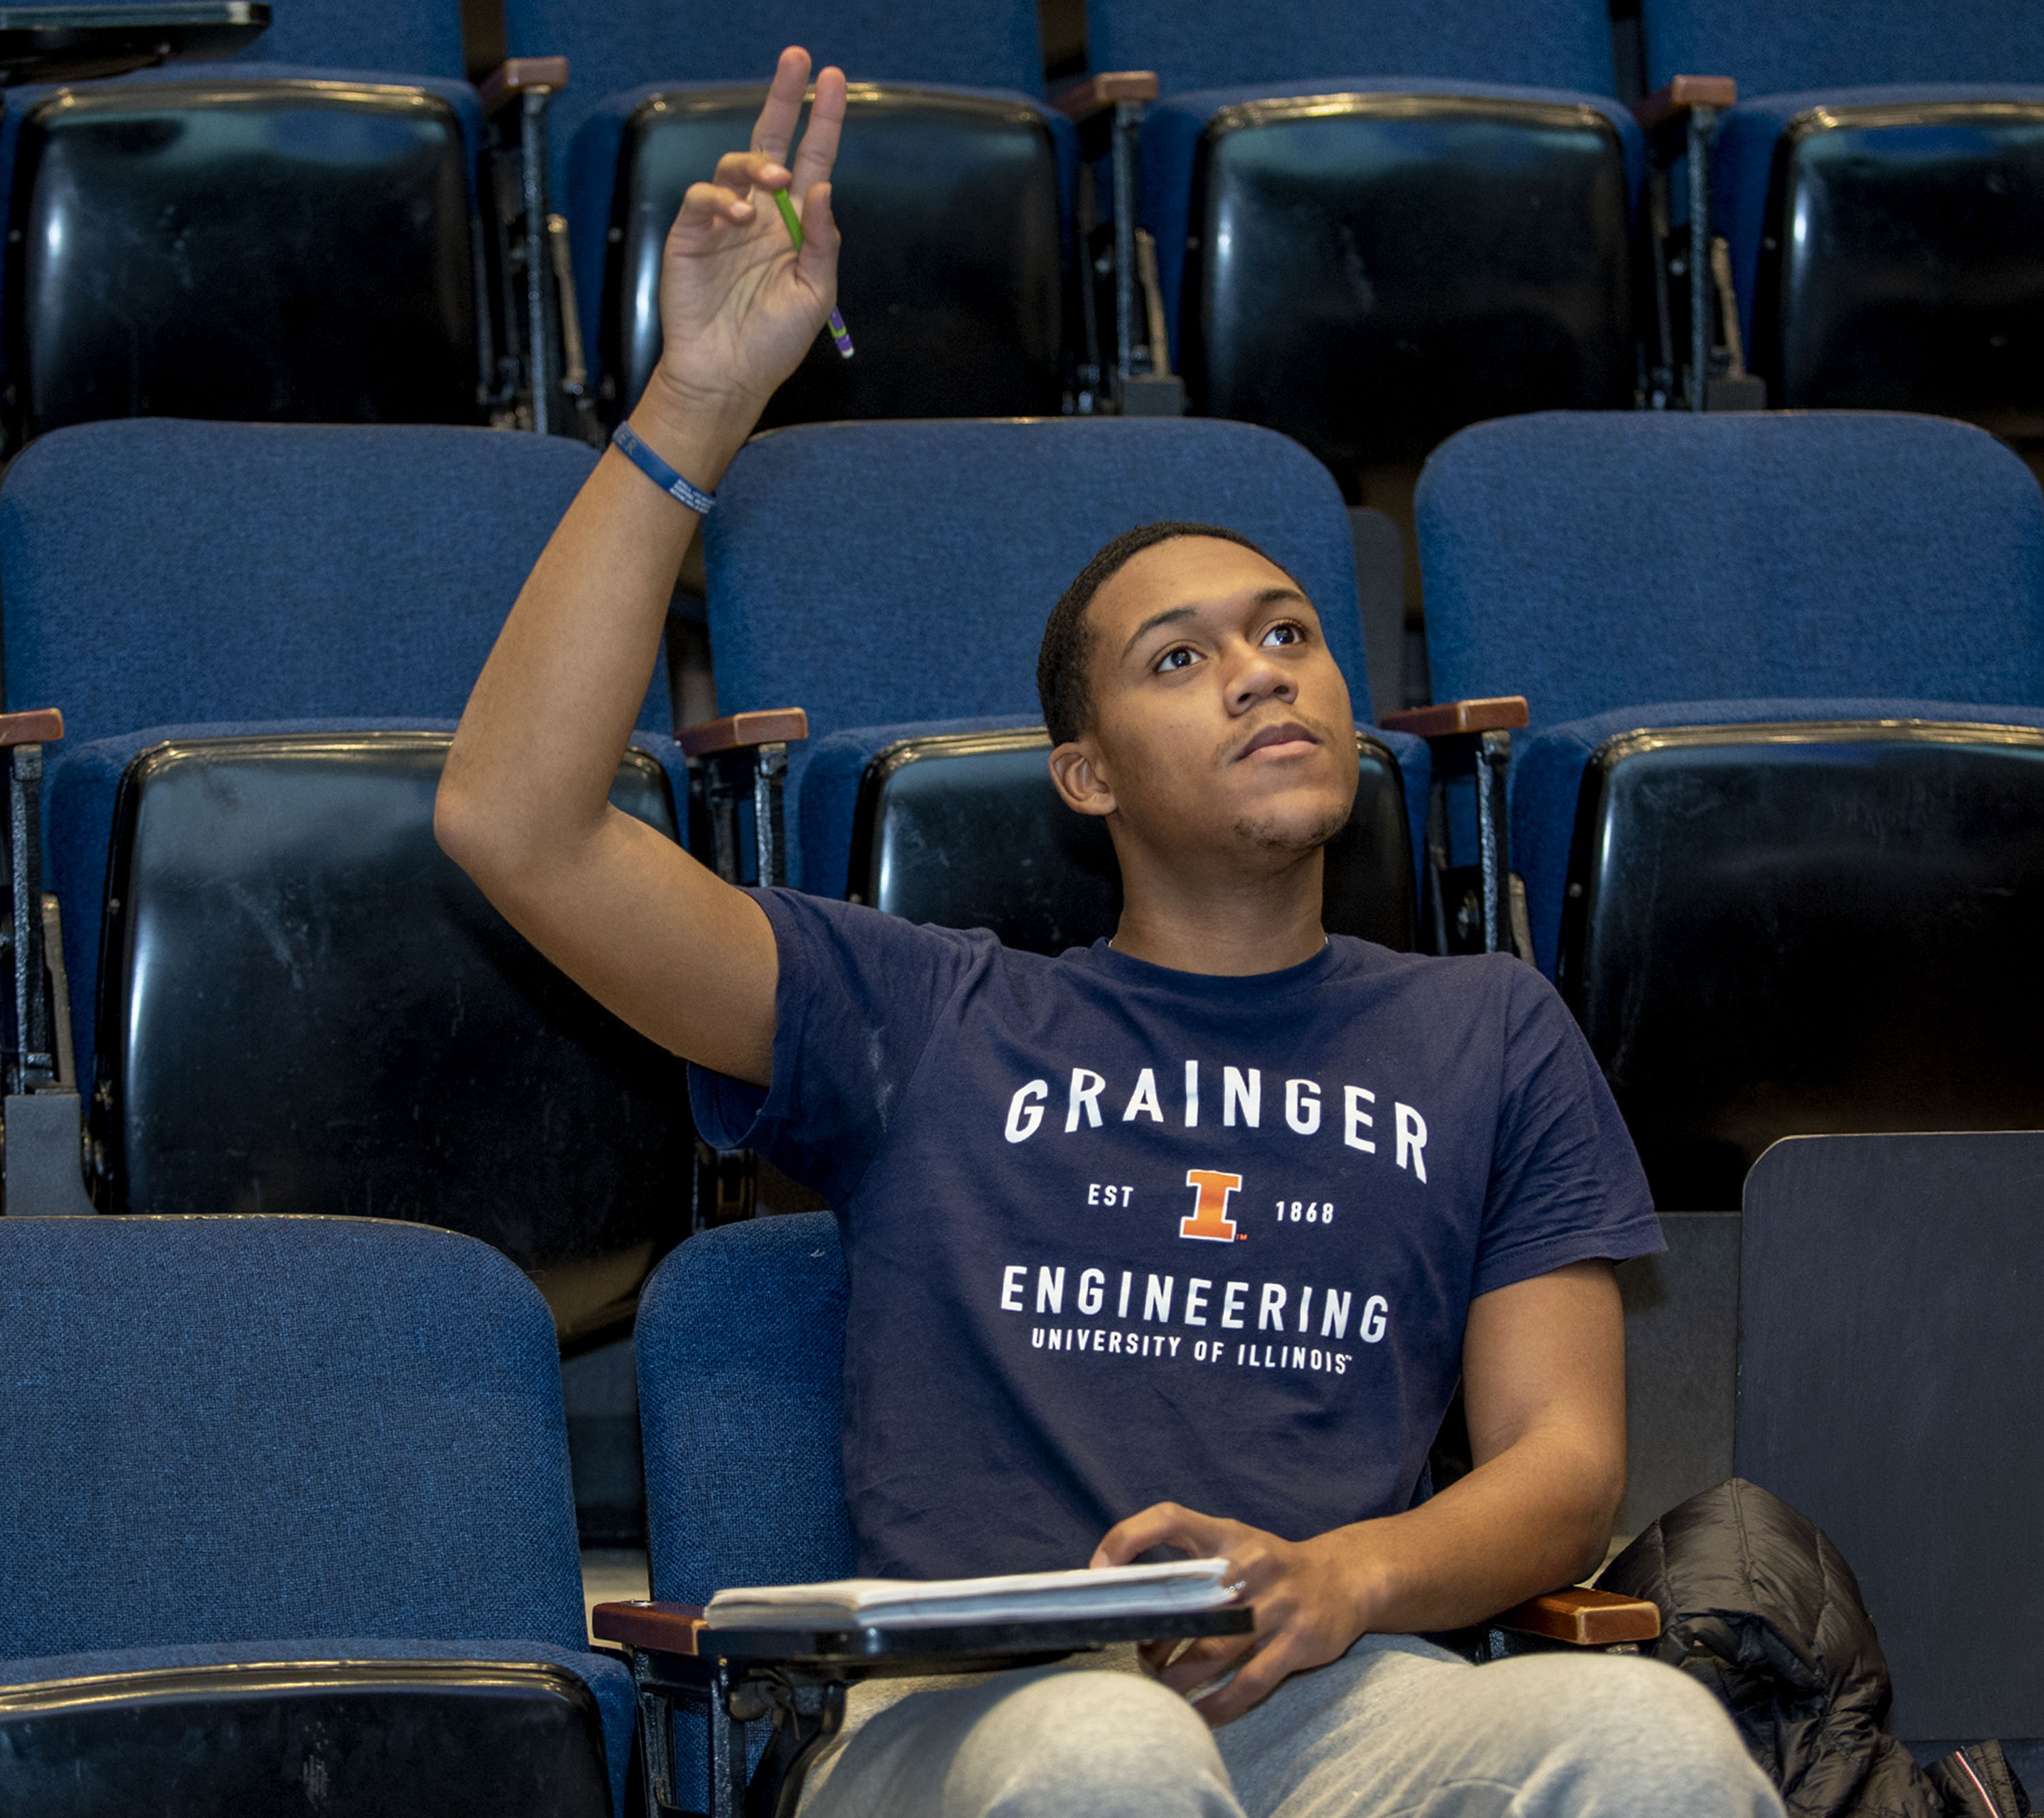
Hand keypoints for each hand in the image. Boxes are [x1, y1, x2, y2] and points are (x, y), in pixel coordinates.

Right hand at [642, 46, 843, 438]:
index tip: (834, 80)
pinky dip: (720, 199)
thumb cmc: (773, 342)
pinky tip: (740, 217)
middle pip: (771, 143)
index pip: (812, 162)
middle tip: (798, 60)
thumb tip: (823, 187)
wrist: (727, 378)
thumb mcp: (815, 295)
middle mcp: (760, 214)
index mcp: (795, 226)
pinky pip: (702, 199)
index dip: (823, 122)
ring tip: (774, 182)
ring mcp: (723, 222)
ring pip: (735, 165)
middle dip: (785, 99)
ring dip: (757, 163)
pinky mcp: (691, 236)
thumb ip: (823, 242)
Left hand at [1091, 1503, 1386, 1726]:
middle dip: (1152, 1638)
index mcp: (1228, 1533)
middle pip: (1185, 1604)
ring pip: (1212, 1652)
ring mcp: (1278, 1604)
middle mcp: (1252, 1563)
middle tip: (1137, 1657)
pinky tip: (1200, 1714)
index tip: (1098, 1570)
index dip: (1127, 1538)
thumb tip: (1131, 1604)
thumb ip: (1190, 1564)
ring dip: (1177, 1677)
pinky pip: (1249, 1683)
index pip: (1169, 1518)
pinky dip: (1219, 1704)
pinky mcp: (1299, 1642)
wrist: (1346, 1578)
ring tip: (1161, 1687)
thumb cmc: (1272, 1567)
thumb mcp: (1235, 1545)